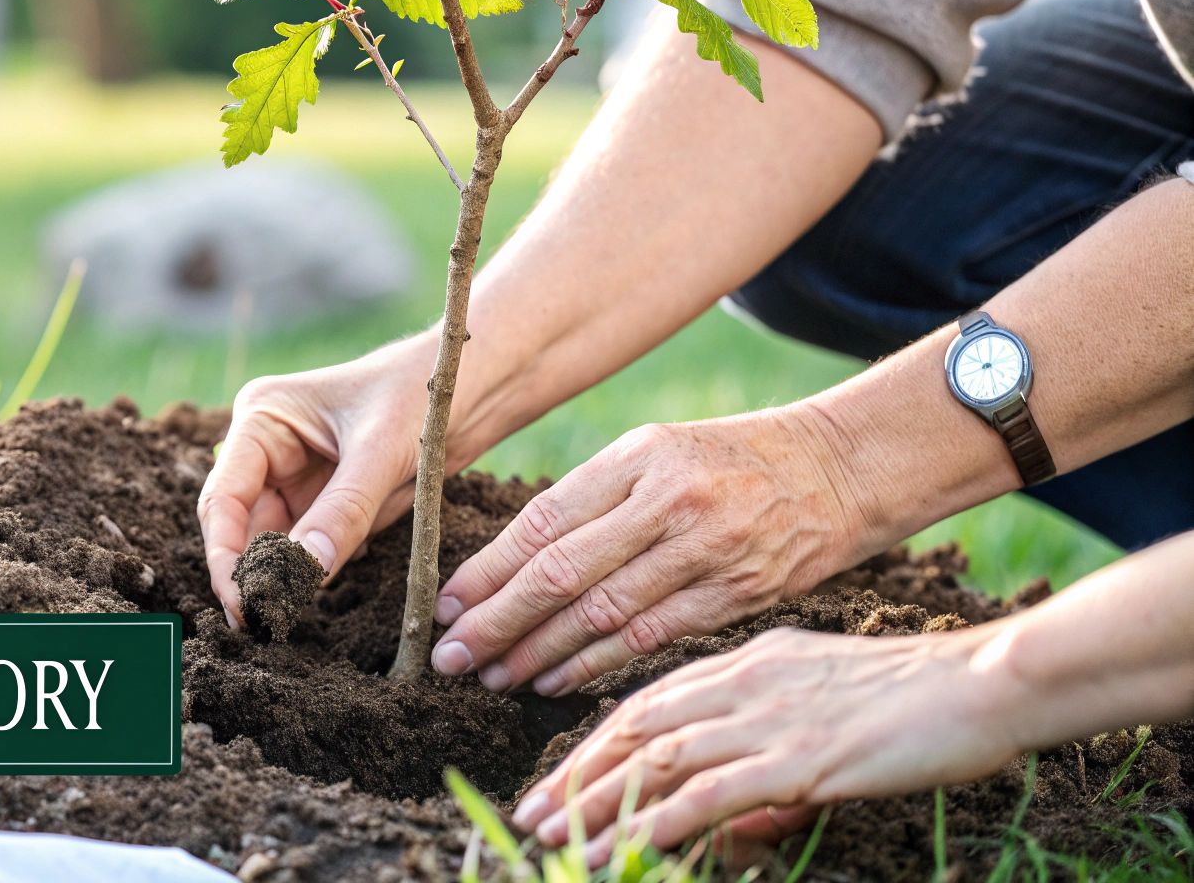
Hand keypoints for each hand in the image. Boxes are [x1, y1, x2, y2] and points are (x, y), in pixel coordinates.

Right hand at [198, 343, 434, 624]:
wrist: (473, 385)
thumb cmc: (421, 393)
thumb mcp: (381, 453)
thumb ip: (342, 512)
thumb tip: (304, 573)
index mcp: (263, 417)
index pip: (225, 497)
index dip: (225, 552)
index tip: (242, 599)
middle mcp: (270, 448)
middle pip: (241, 525)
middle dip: (251, 572)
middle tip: (261, 622)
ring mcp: (298, 477)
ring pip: (277, 542)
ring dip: (286, 576)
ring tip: (289, 613)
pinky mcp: (329, 501)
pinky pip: (314, 546)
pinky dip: (321, 568)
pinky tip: (334, 577)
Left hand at [431, 409, 874, 693]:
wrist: (839, 468)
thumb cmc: (728, 461)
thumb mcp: (657, 452)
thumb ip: (593, 500)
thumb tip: (510, 563)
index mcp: (636, 459)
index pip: (543, 523)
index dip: (488, 572)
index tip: (445, 608)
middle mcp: (666, 502)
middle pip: (561, 573)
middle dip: (497, 621)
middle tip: (451, 657)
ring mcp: (706, 550)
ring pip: (601, 615)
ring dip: (538, 653)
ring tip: (492, 677)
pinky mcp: (738, 594)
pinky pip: (651, 638)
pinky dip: (596, 664)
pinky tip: (556, 682)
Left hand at [509, 626, 1019, 860]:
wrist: (984, 681)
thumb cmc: (918, 696)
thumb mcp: (824, 694)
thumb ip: (769, 730)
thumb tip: (731, 796)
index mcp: (748, 662)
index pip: (651, 703)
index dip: (596, 744)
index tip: (558, 780)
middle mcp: (745, 683)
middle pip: (637, 730)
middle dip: (577, 775)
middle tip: (529, 814)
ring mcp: (768, 720)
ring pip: (659, 761)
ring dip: (599, 803)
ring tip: (553, 837)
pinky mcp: (798, 759)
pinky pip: (710, 795)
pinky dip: (658, 823)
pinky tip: (623, 849)